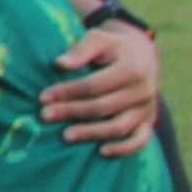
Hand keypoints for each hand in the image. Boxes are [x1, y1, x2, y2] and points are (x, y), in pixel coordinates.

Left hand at [42, 18, 162, 156]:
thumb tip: (59, 63)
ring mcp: (148, 108)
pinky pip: (140, 140)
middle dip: (72, 112)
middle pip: (104, 107)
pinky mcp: (148, 121)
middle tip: (45, 116)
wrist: (141, 55)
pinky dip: (124, 148)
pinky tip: (102, 151)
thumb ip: (81, 49)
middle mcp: (144, 91)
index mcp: (132, 69)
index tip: (43, 97)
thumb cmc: (112, 47)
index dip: (68, 92)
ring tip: (65, 136)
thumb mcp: (99, 39)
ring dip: (92, 133)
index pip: (94, 85)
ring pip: (120, 126)